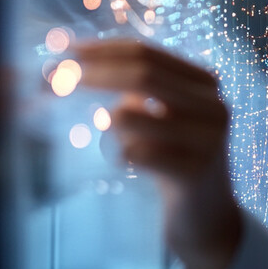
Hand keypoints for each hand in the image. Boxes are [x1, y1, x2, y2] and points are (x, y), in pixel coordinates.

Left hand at [76, 39, 241, 268]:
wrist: (208, 218)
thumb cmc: (177, 161)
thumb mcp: (163, 117)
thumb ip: (138, 92)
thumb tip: (80, 67)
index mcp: (204, 83)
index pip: (148, 53)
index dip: (104, 50)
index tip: (66, 52)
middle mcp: (212, 103)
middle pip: (143, 75)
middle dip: (94, 73)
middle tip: (54, 79)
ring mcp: (208, 137)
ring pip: (134, 115)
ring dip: (108, 124)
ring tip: (109, 138)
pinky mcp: (195, 171)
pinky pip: (137, 154)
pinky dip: (119, 154)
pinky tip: (124, 161)